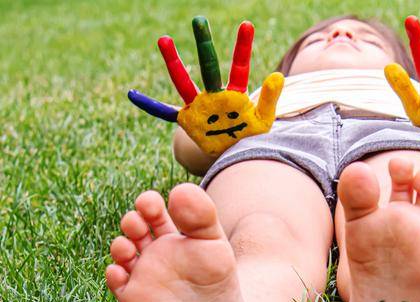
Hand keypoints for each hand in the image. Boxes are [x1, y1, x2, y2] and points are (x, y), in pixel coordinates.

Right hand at [127, 17, 282, 156]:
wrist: (236, 154)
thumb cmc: (252, 135)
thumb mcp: (264, 119)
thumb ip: (270, 97)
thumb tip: (278, 74)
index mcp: (236, 94)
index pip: (240, 66)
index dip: (243, 46)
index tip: (247, 24)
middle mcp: (215, 95)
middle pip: (209, 66)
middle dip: (204, 44)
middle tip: (199, 20)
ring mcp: (199, 106)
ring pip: (183, 81)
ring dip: (173, 62)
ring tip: (164, 39)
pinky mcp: (187, 120)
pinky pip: (164, 111)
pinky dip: (149, 105)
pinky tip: (132, 94)